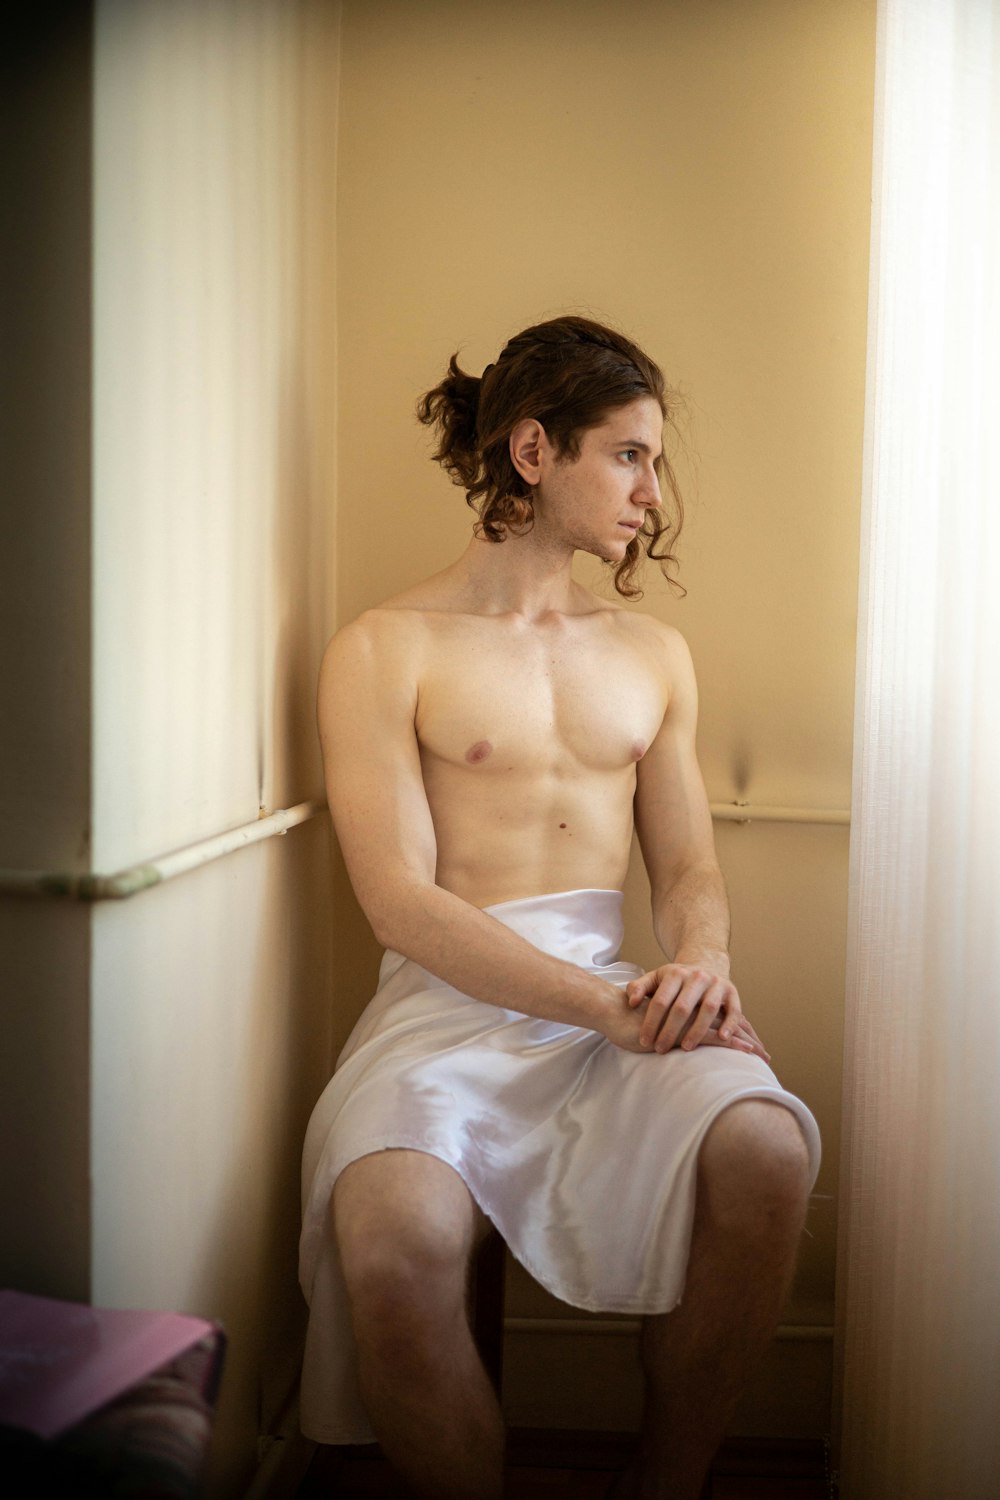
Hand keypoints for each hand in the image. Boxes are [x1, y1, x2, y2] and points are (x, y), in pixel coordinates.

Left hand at [624, 963, 769, 1061]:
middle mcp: (697, 977)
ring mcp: (716, 983)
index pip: (661, 1000)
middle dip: (670, 1031)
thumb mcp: (655, 979)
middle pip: (683, 1007)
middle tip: (660, 1049)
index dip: (651, 1022)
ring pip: (708, 1008)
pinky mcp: (732, 992)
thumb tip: (631, 1002)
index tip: (644, 1041)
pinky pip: (733, 1009)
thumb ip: (639, 988)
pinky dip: (730, 1024)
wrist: (705, 965)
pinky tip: (722, 1038)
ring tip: (685, 1048)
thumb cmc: (675, 981)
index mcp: (675, 973)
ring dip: (697, 1030)